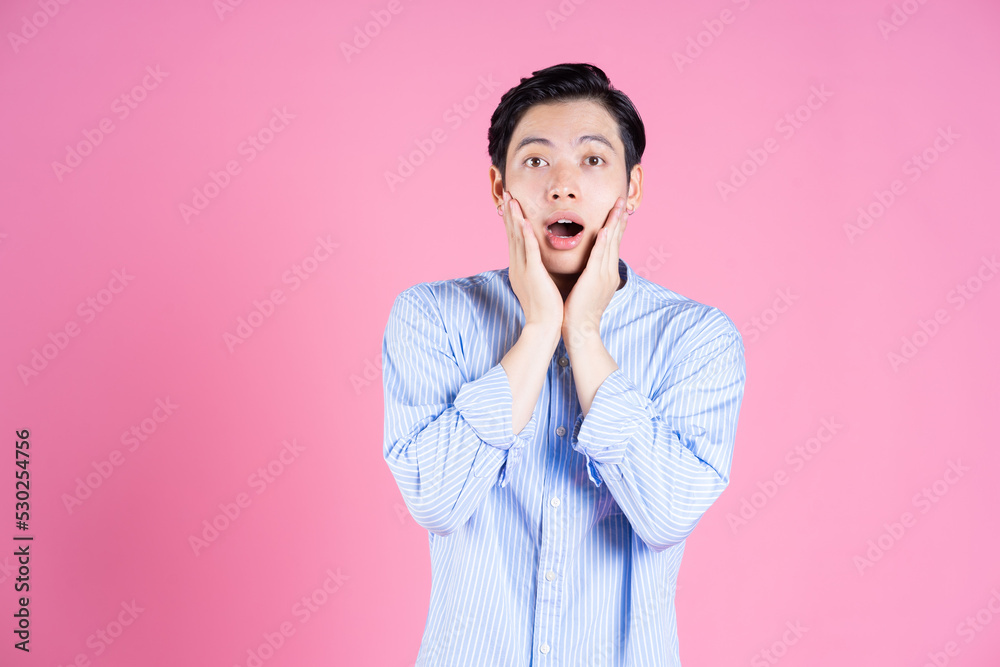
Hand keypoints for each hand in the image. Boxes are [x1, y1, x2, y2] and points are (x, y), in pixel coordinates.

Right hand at [501, 190, 563, 328]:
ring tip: (511, 201)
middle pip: (512, 235)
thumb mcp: (538, 284)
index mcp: (520, 268)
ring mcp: (523, 269)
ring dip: (514, 218)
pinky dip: (525, 235)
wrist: (544, 326)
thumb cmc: (545, 308)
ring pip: (518, 239)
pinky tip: (523, 221)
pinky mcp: (532, 274)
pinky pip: (528, 251)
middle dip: (509, 214)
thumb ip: (535, 270)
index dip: (512, 221)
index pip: (515, 239)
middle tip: (507, 194)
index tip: (511, 205)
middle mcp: (518, 266)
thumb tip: (537, 263)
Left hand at [562, 197, 627, 348]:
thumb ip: (591, 273)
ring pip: (610, 244)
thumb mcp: (588, 287)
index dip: (616, 226)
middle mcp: (609, 272)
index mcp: (607, 273)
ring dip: (614, 224)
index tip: (619, 211)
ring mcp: (604, 276)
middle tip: (622, 201)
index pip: (613, 244)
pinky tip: (605, 229)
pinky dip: (603, 243)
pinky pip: (599, 258)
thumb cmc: (579, 310)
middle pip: (616, 240)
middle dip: (619, 219)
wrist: (581, 330)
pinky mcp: (594, 280)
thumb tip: (590, 265)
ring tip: (618, 207)